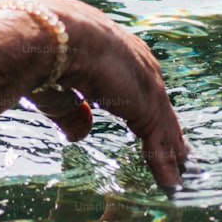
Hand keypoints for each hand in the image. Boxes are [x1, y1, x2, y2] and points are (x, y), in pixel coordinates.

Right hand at [16, 0, 187, 190]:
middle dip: (165, 128)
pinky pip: (160, 139)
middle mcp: (135, 60)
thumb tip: (80, 134)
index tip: (144, 124)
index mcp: (111, 48)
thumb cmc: (40, 52)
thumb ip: (71, 113)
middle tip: (178, 154)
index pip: (132, 83)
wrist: (51, 37)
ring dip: (171, 150)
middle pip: (155, 102)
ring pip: (162, 122)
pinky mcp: (148, 103)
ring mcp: (146, 81)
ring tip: (181, 177)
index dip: (138, 105)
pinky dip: (165, 163)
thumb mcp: (55, 89)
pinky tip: (172, 185)